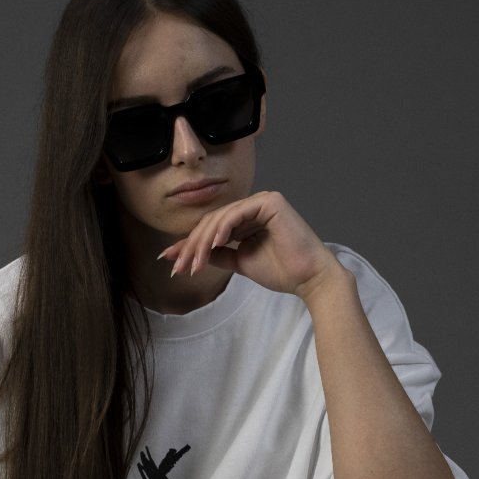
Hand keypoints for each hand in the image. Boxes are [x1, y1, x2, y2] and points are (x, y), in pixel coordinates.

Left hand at [157, 188, 344, 300]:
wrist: (308, 278)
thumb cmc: (281, 271)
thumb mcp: (240, 262)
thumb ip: (218, 254)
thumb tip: (192, 253)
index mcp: (247, 218)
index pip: (211, 227)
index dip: (189, 244)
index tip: (171, 261)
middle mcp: (253, 206)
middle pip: (212, 221)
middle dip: (192, 245)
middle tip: (179, 266)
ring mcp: (262, 201)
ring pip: (221, 217)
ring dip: (203, 242)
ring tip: (194, 263)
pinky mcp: (270, 202)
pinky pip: (238, 212)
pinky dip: (223, 228)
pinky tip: (214, 244)